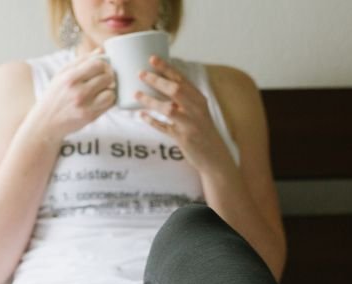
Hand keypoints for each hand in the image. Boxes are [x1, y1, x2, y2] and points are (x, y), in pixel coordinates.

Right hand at [29, 48, 115, 140]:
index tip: (101, 68)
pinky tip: (101, 99)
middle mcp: (78, 92)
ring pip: (111, 92)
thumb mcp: (61, 74)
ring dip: (109, 90)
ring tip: (102, 90)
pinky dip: (108, 101)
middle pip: (107, 77)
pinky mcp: (90, 117)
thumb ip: (81, 61)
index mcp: (70, 78)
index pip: (98, 64)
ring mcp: (85, 106)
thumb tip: (101, 52)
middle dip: (107, 76)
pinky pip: (109, 105)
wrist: (46, 122)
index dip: (103, 64)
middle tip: (102, 79)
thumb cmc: (55, 95)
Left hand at [136, 56, 234, 173]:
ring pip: (168, 108)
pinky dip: (153, 122)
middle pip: (175, 89)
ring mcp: (190, 124)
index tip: (152, 58)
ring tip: (136, 94)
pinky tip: (142, 116)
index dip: (166, 68)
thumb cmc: (202, 131)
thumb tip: (159, 84)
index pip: (181, 78)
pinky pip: (165, 128)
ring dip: (151, 100)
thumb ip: (183, 99)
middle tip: (140, 73)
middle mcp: (196, 109)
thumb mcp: (197, 111)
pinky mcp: (184, 138)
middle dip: (157, 80)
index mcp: (199, 98)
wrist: (215, 157)